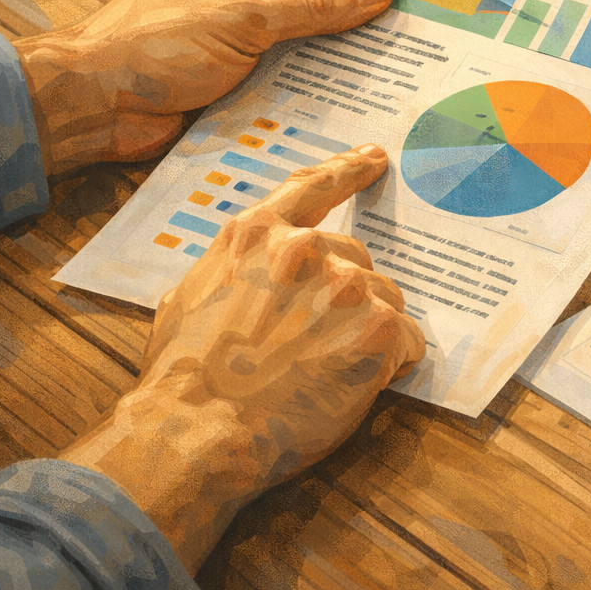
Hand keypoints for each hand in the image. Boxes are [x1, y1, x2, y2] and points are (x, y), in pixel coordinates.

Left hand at [12, 0, 392, 175]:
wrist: (91, 106)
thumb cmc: (150, 44)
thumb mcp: (243, 19)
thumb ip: (313, 8)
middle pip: (312, 2)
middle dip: (355, 19)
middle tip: (414, 32)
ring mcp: (237, 41)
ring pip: (303, 47)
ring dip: (336, 61)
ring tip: (396, 71)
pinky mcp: (235, 83)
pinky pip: (286, 82)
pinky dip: (313, 92)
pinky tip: (354, 104)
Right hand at [59, 146, 425, 572]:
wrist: (195, 431)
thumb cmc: (183, 378)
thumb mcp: (187, 297)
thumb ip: (234, 267)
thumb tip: (254, 272)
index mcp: (256, 234)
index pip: (312, 188)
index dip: (348, 170)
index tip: (374, 158)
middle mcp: (304, 249)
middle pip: (356, 261)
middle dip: (346, 300)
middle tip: (315, 346)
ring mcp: (345, 286)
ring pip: (385, 300)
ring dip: (368, 332)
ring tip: (325, 373)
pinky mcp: (377, 328)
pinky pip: (407, 341)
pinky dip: (391, 363)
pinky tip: (356, 384)